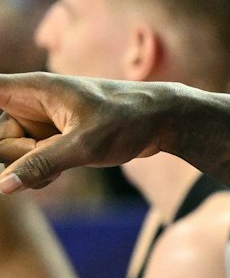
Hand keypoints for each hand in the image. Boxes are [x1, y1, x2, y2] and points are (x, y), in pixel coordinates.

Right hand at [0, 74, 178, 193]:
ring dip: (32, 168)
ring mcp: (38, 123)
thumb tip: (2, 186)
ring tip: (68, 160)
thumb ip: (41, 165)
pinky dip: (40, 173)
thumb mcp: (86, 146)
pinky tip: (62, 172)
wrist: (164, 121)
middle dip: (17, 155)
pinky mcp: (48, 140)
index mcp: (32, 90)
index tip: (4, 138)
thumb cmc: (129, 121)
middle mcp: (29, 105)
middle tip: (55, 152)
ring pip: (10, 156)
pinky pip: (27, 164)